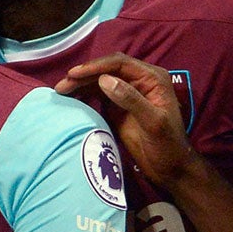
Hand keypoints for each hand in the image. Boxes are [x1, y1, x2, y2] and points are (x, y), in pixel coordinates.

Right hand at [57, 54, 196, 188]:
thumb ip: (131, 100)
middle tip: (62, 85)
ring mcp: (128, 92)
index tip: (74, 73)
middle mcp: (140, 80)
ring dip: (81, 84)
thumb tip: (104, 80)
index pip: (120, 63)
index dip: (96, 66)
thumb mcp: (153, 122)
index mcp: (152, 78)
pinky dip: (84, 94)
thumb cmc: (168, 145)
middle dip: (84, 75)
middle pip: (107, 69)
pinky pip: (98, 94)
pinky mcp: (118, 106)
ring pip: (100, 81)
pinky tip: (71, 98)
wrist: (170, 167)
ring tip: (61, 91)